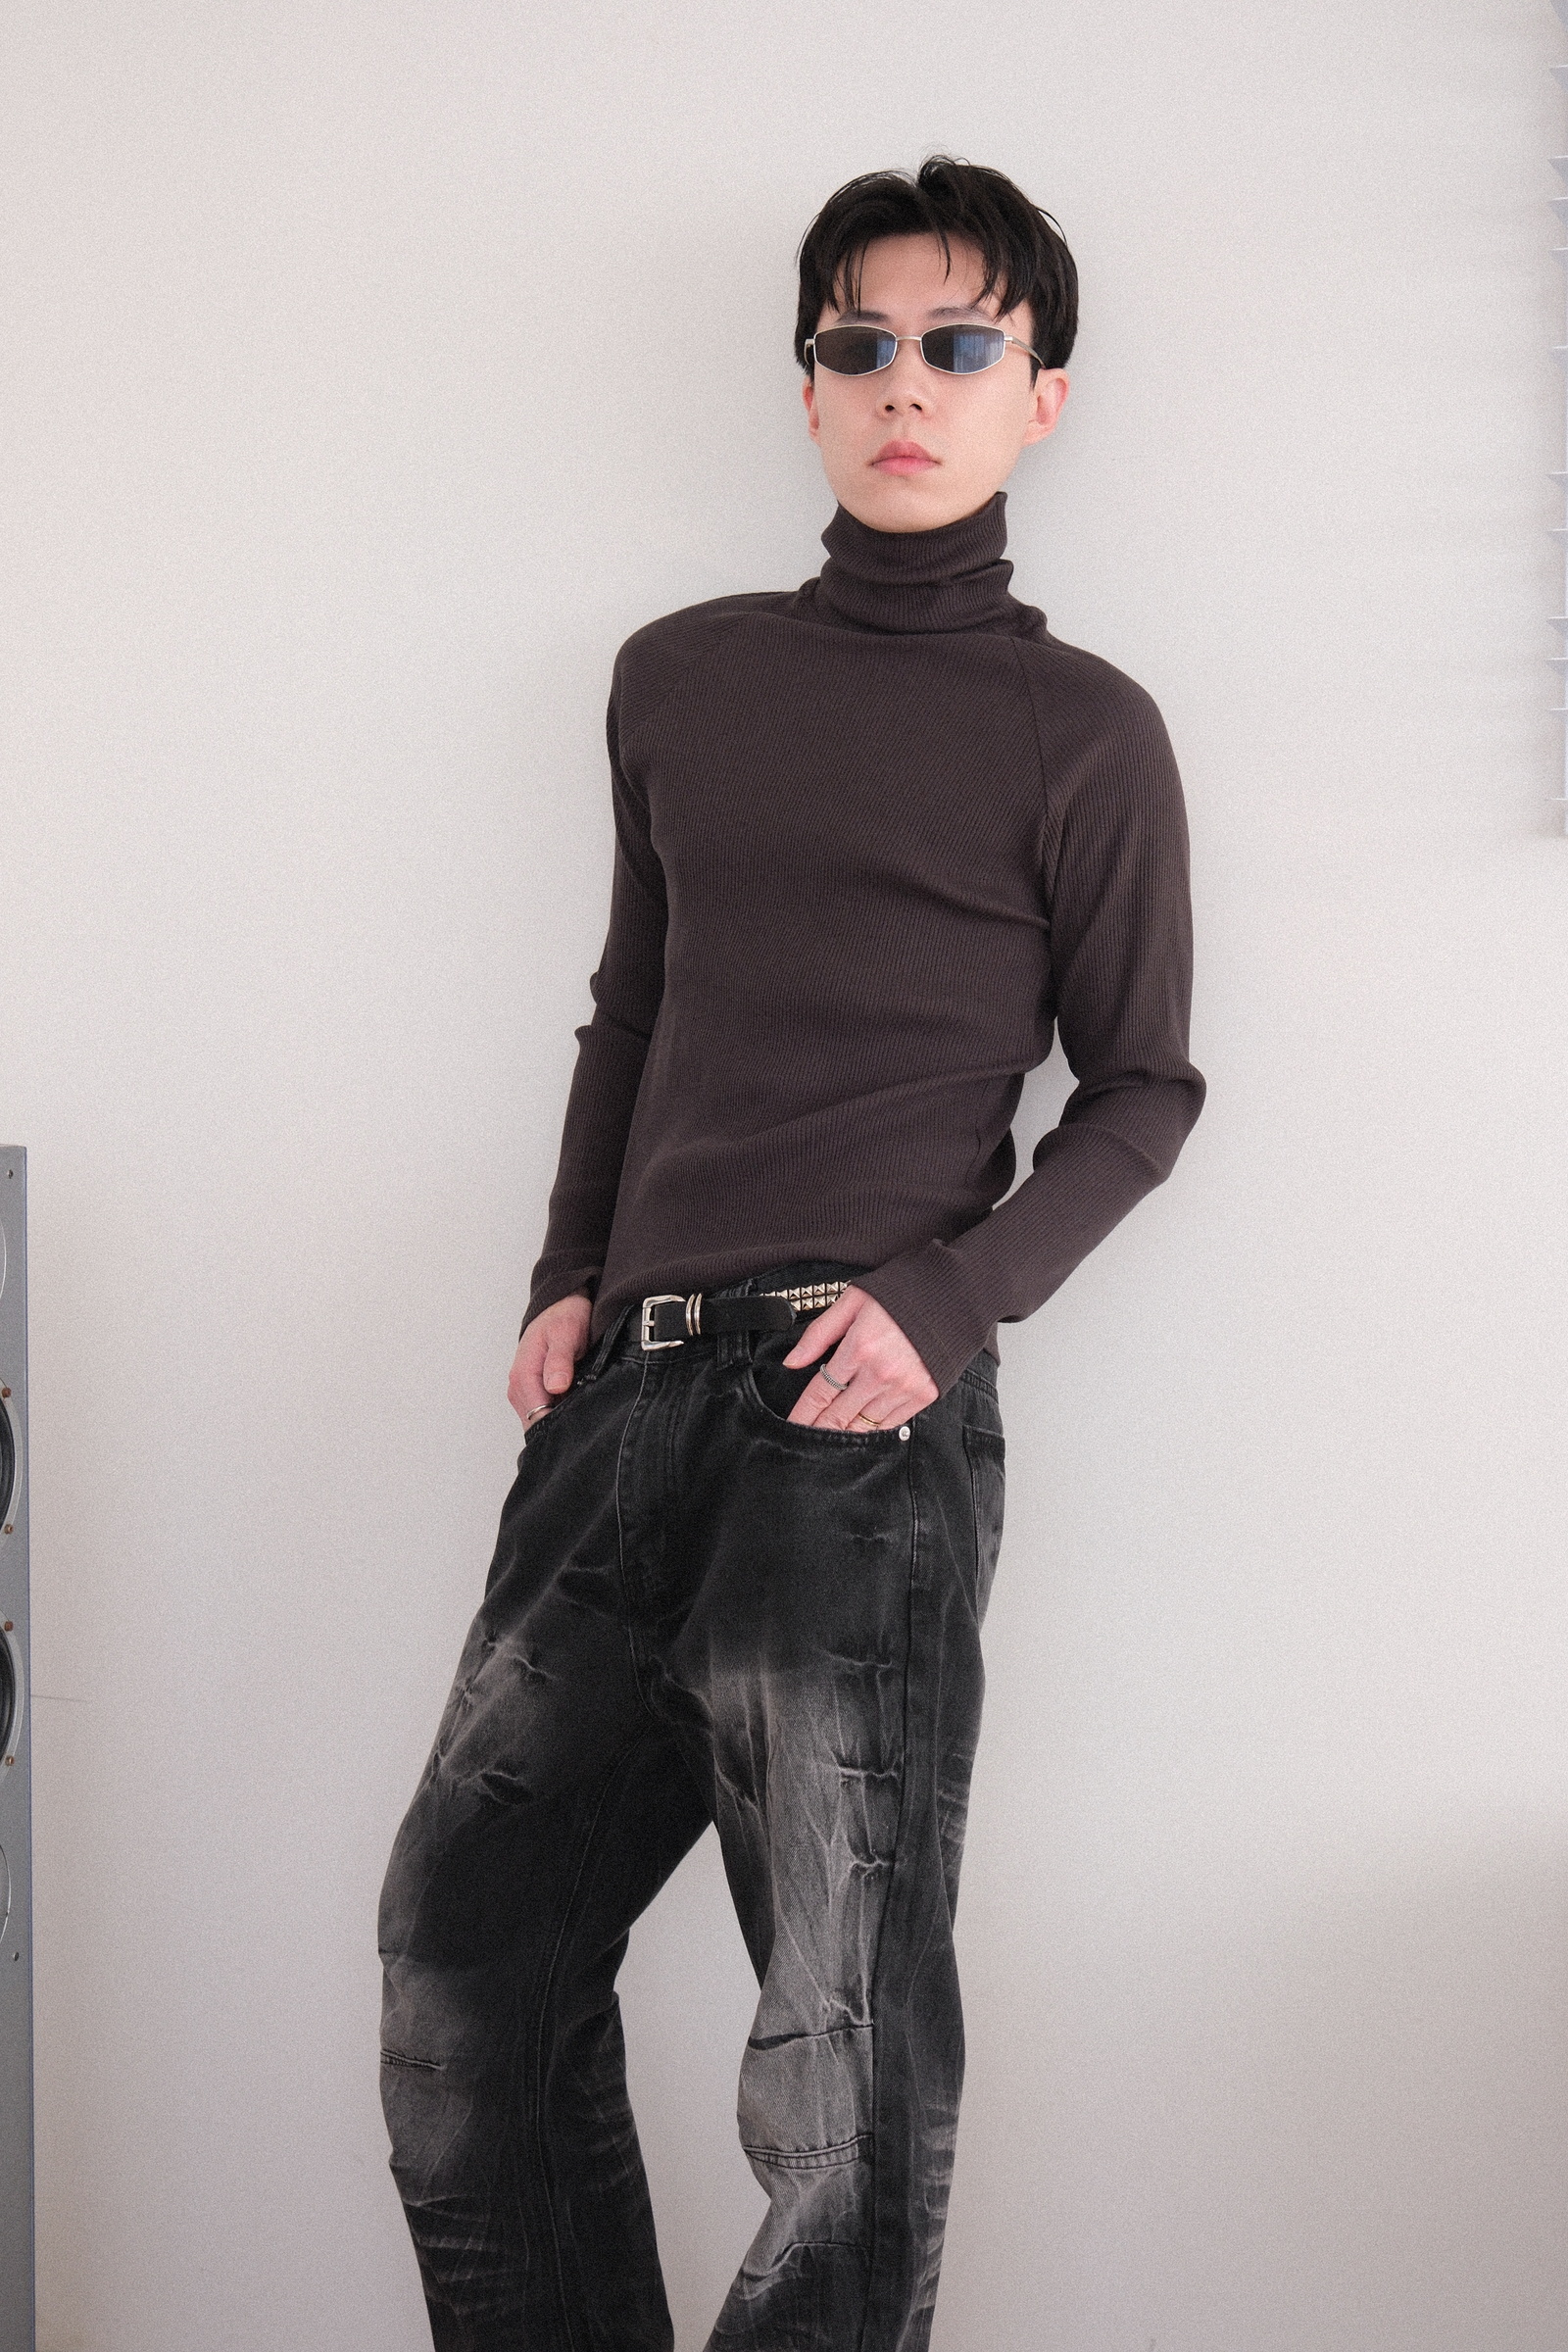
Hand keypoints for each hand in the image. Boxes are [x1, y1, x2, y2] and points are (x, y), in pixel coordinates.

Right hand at [508, 1293, 592, 1426]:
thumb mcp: (566, 1334)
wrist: (563, 1304)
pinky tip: (574, 1402)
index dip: (558, 1423)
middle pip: (536, 1422)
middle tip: (584, 1415)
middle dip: (558, 1423)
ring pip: (539, 1419)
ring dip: (558, 1417)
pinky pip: (543, 1410)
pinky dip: (558, 1410)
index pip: (536, 1416)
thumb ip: (559, 1361)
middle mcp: (518, 1386)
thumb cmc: (564, 1316)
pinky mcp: (534, 1390)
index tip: (579, 1420)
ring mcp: (525, 1390)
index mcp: (523, 1375)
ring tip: (580, 1405)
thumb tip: (555, 1386)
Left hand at [781, 1285, 937, 1430]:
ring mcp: (904, 1387)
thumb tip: (792, 1362)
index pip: (820, 1392)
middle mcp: (881, 1373)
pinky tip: (861, 1428)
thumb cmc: (901, 1294)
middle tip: (805, 1442)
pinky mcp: (924, 1395)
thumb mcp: (852, 1302)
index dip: (803, 1414)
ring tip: (831, 1439)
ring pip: (864, 1425)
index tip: (792, 1426)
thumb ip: (819, 1334)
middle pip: (839, 1416)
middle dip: (818, 1431)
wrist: (951, 1296)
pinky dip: (874, 1427)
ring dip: (845, 1433)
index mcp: (859, 1348)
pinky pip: (891, 1424)